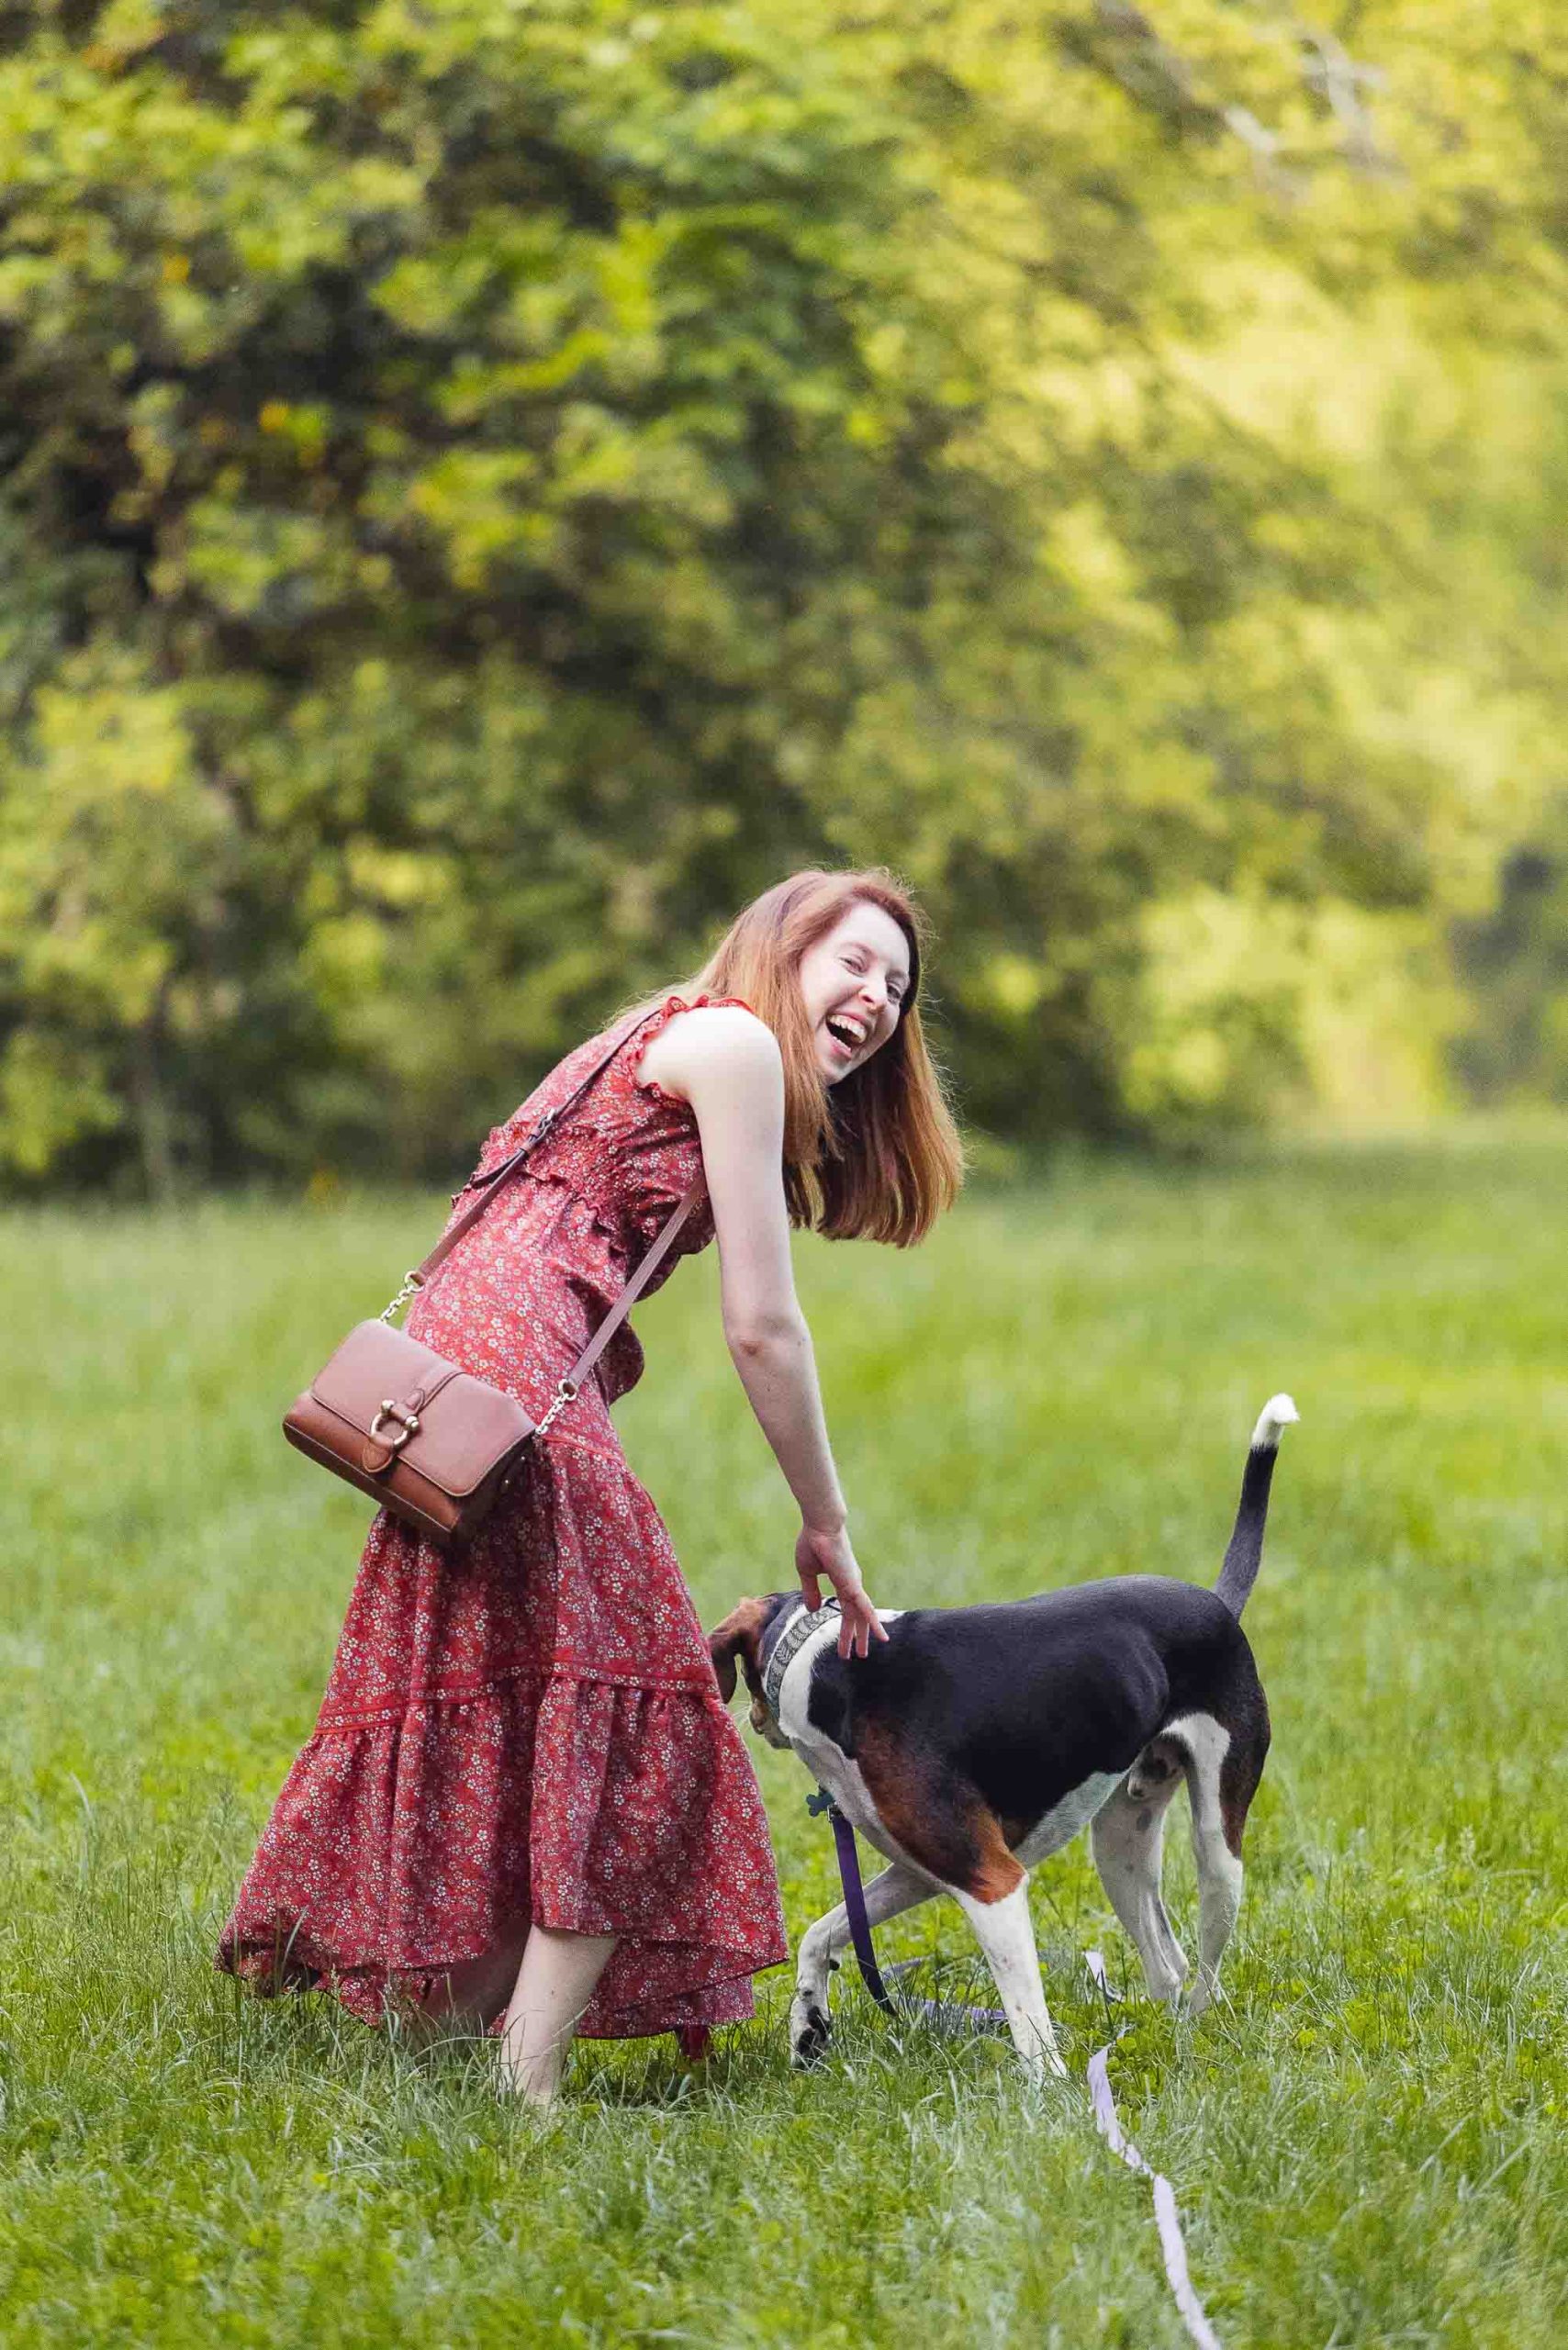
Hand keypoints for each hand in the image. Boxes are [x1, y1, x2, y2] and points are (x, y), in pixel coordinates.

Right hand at [795, 1523, 887, 1660]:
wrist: (820, 1527)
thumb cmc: (813, 1543)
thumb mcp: (807, 1573)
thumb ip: (811, 1592)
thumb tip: (813, 1611)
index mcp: (842, 1581)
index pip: (845, 1609)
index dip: (844, 1626)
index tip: (843, 1641)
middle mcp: (851, 1585)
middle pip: (856, 1617)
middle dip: (855, 1636)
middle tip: (857, 1654)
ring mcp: (854, 1586)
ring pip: (861, 1617)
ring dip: (862, 1636)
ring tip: (862, 1655)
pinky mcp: (853, 1586)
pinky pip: (866, 1609)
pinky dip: (874, 1624)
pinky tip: (881, 1638)